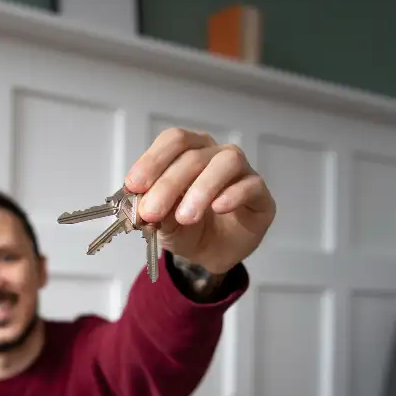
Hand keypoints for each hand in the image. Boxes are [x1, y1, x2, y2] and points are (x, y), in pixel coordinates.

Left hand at [125, 128, 275, 274]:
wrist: (209, 254)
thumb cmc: (184, 228)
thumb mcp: (161, 224)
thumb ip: (154, 212)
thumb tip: (143, 207)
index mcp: (188, 152)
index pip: (173, 141)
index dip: (152, 160)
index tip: (134, 185)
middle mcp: (215, 154)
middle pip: (193, 155)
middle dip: (168, 184)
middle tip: (151, 212)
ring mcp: (241, 171)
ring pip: (226, 162)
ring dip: (201, 188)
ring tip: (185, 217)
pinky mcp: (260, 194)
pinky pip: (251, 185)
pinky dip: (233, 195)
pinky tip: (218, 208)